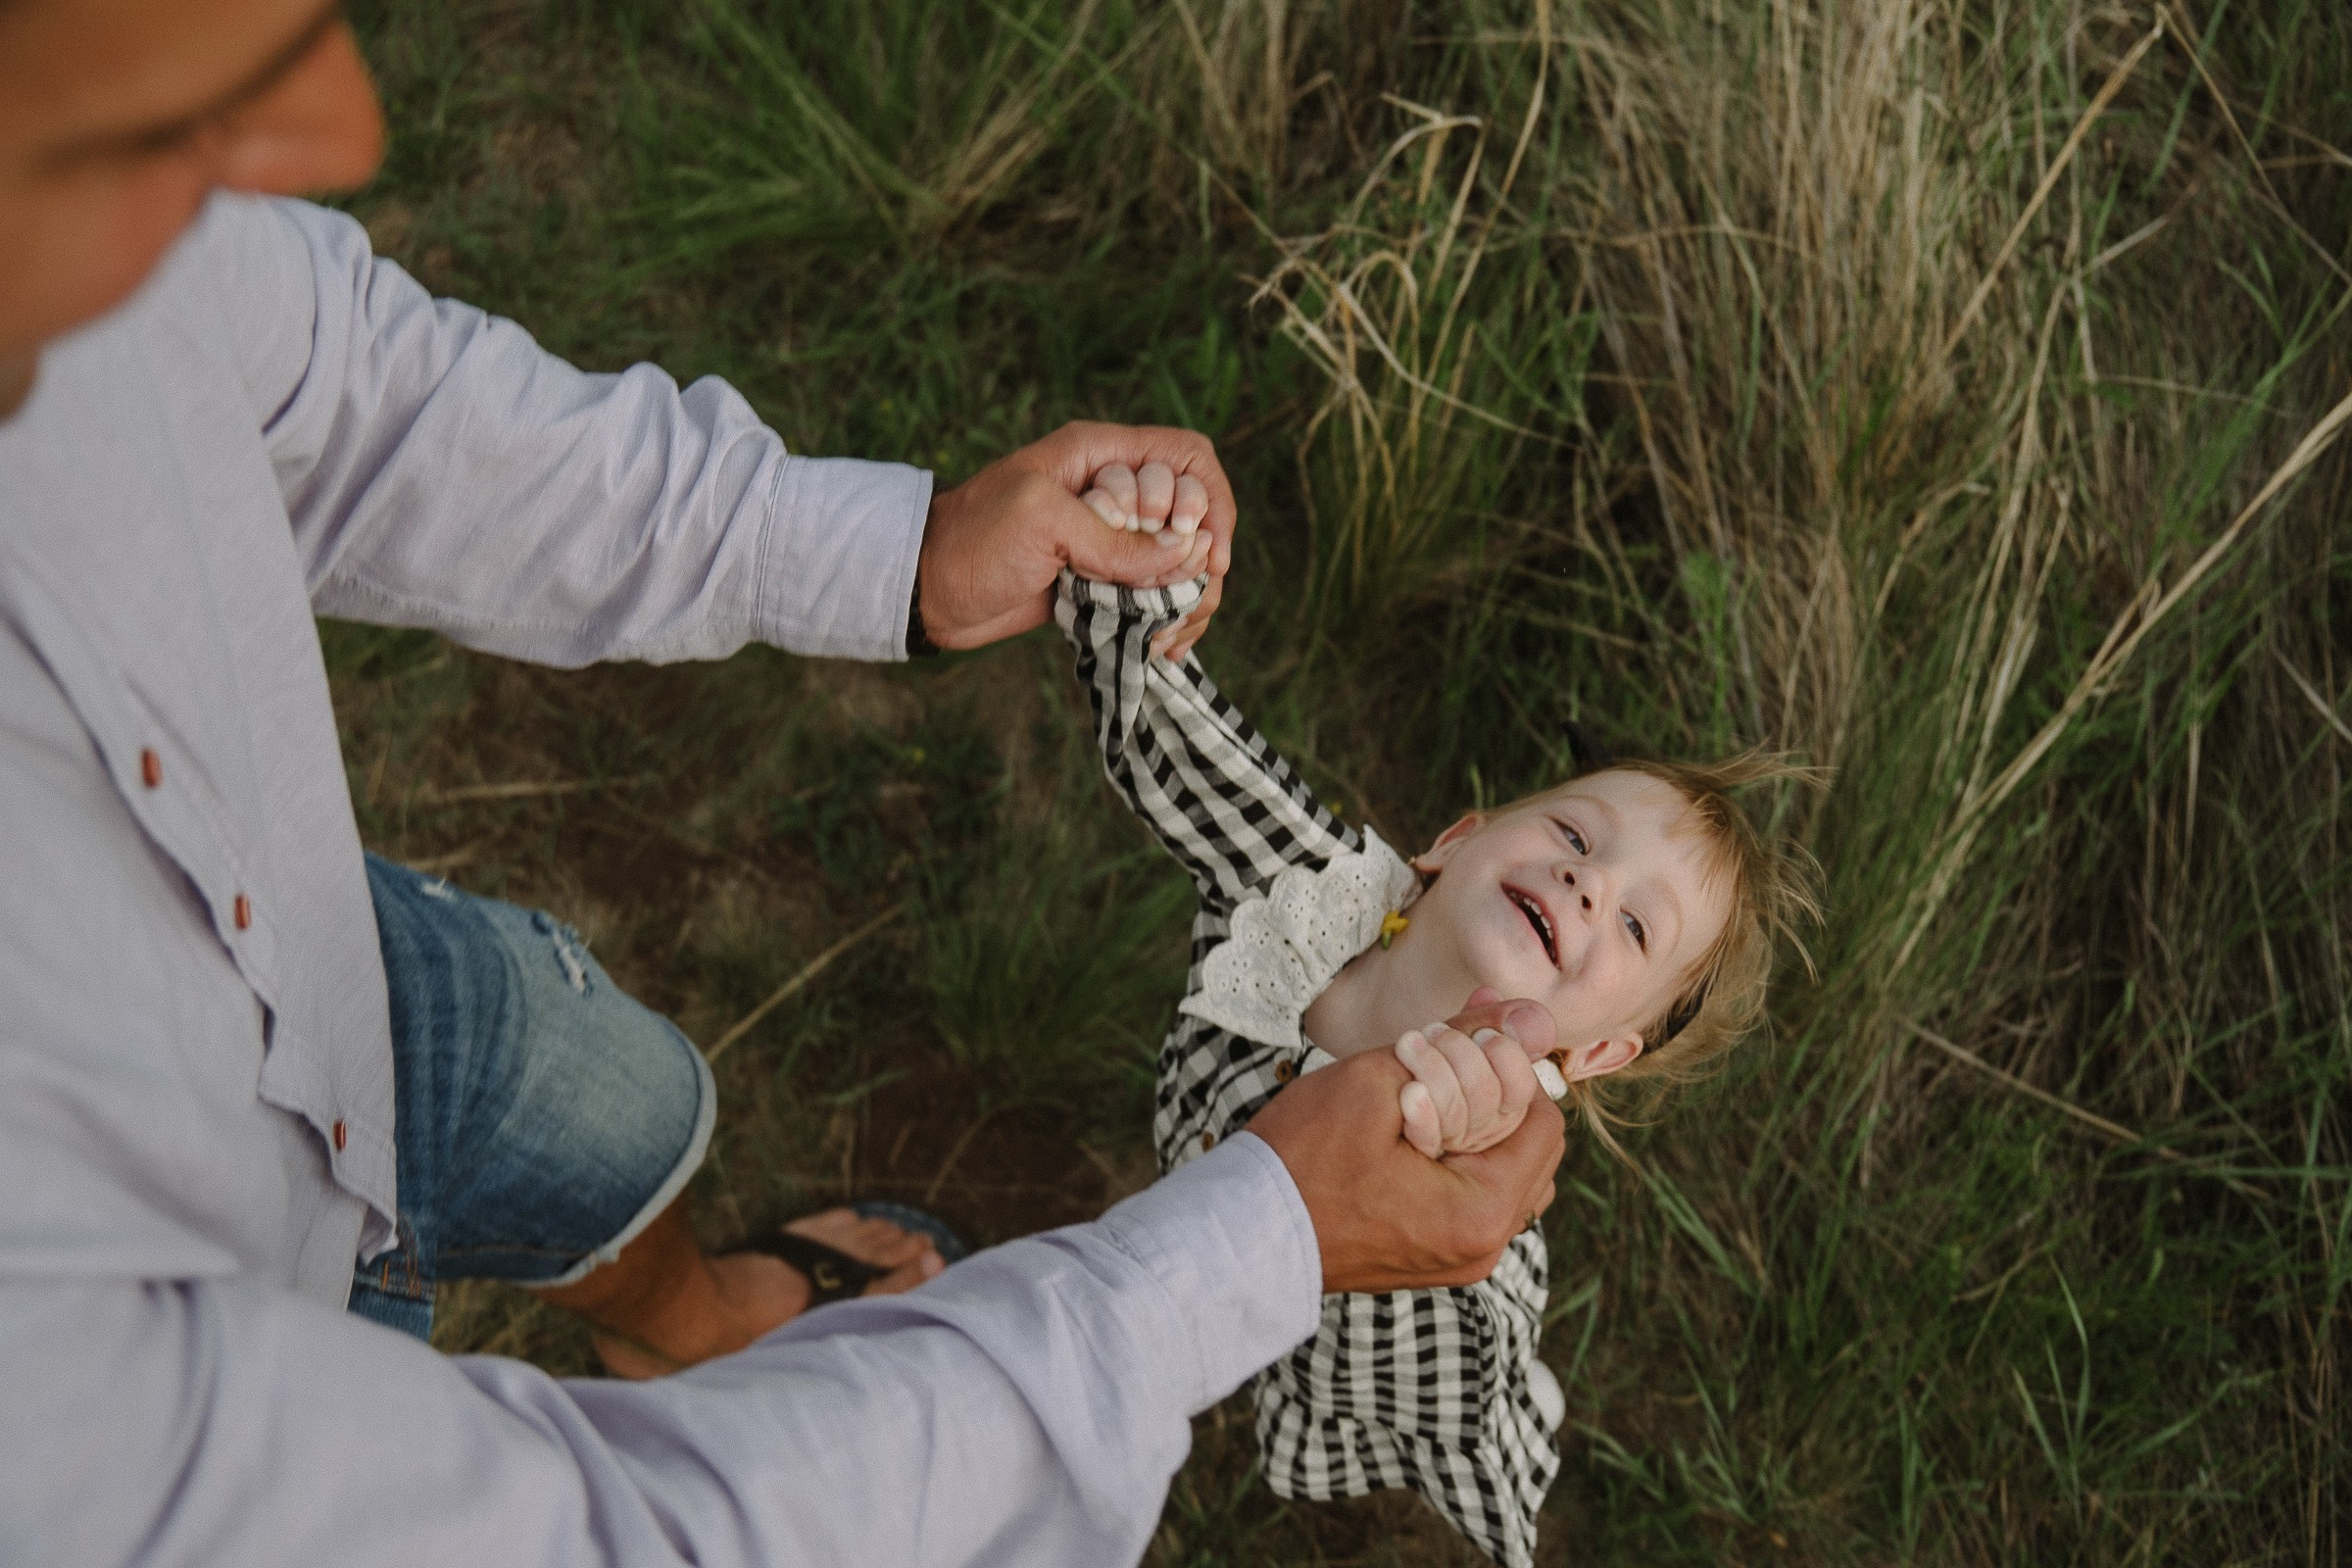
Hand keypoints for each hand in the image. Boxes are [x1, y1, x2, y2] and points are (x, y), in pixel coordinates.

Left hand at [916, 422, 1237, 653]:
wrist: (929, 590)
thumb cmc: (973, 540)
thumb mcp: (1042, 523)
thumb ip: (1114, 540)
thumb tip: (1184, 558)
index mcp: (1099, 454)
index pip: (1185, 456)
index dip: (1206, 497)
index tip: (1195, 544)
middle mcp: (1113, 490)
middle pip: (1194, 509)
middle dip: (1199, 552)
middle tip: (1177, 589)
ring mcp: (1111, 537)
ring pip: (1183, 557)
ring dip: (1192, 593)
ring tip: (1175, 631)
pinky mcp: (1104, 579)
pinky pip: (1158, 592)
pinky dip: (1172, 618)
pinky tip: (1166, 645)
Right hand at [1246, 997, 1563, 1294]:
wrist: (1241, 1237)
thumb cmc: (1300, 1158)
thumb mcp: (1380, 1080)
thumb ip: (1465, 1044)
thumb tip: (1535, 1019)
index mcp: (1480, 1212)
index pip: (1543, 1121)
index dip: (1509, 1069)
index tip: (1459, 1045)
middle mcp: (1481, 1248)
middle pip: (1529, 1151)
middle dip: (1494, 1095)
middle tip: (1437, 1061)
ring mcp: (1455, 1260)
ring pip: (1502, 1173)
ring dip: (1475, 1124)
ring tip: (1420, 1093)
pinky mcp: (1429, 1257)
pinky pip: (1468, 1196)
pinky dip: (1453, 1155)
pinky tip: (1409, 1126)